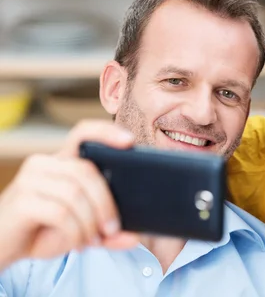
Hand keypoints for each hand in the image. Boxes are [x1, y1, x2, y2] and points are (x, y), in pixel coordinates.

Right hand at [0, 120, 139, 270]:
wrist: (2, 249)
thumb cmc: (42, 232)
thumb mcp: (81, 230)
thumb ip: (107, 232)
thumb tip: (134, 237)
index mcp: (61, 162)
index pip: (83, 133)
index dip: (106, 132)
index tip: (129, 141)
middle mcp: (44, 164)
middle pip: (87, 172)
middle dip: (106, 203)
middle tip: (112, 228)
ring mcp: (30, 179)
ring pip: (75, 193)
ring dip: (90, 222)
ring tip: (92, 240)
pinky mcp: (21, 200)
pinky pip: (61, 213)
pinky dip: (75, 232)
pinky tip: (77, 243)